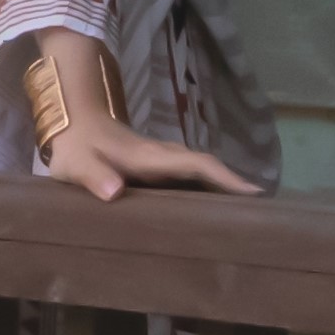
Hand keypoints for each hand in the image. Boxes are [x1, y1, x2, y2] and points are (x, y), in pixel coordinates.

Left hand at [28, 33, 253, 202]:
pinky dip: (205, 188)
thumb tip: (115, 193)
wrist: (74, 120)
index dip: (223, 177)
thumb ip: (93, 176)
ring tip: (246, 214)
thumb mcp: (76, 162)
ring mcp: (161, 159)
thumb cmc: (75, 145)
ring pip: (199, 171)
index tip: (252, 192)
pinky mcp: (156, 165)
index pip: (195, 164)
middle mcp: (162, 155)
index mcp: (149, 157)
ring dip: (222, 187)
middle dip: (233, 185)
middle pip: (206, 168)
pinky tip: (213, 207)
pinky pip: (188, 176)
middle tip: (261, 212)